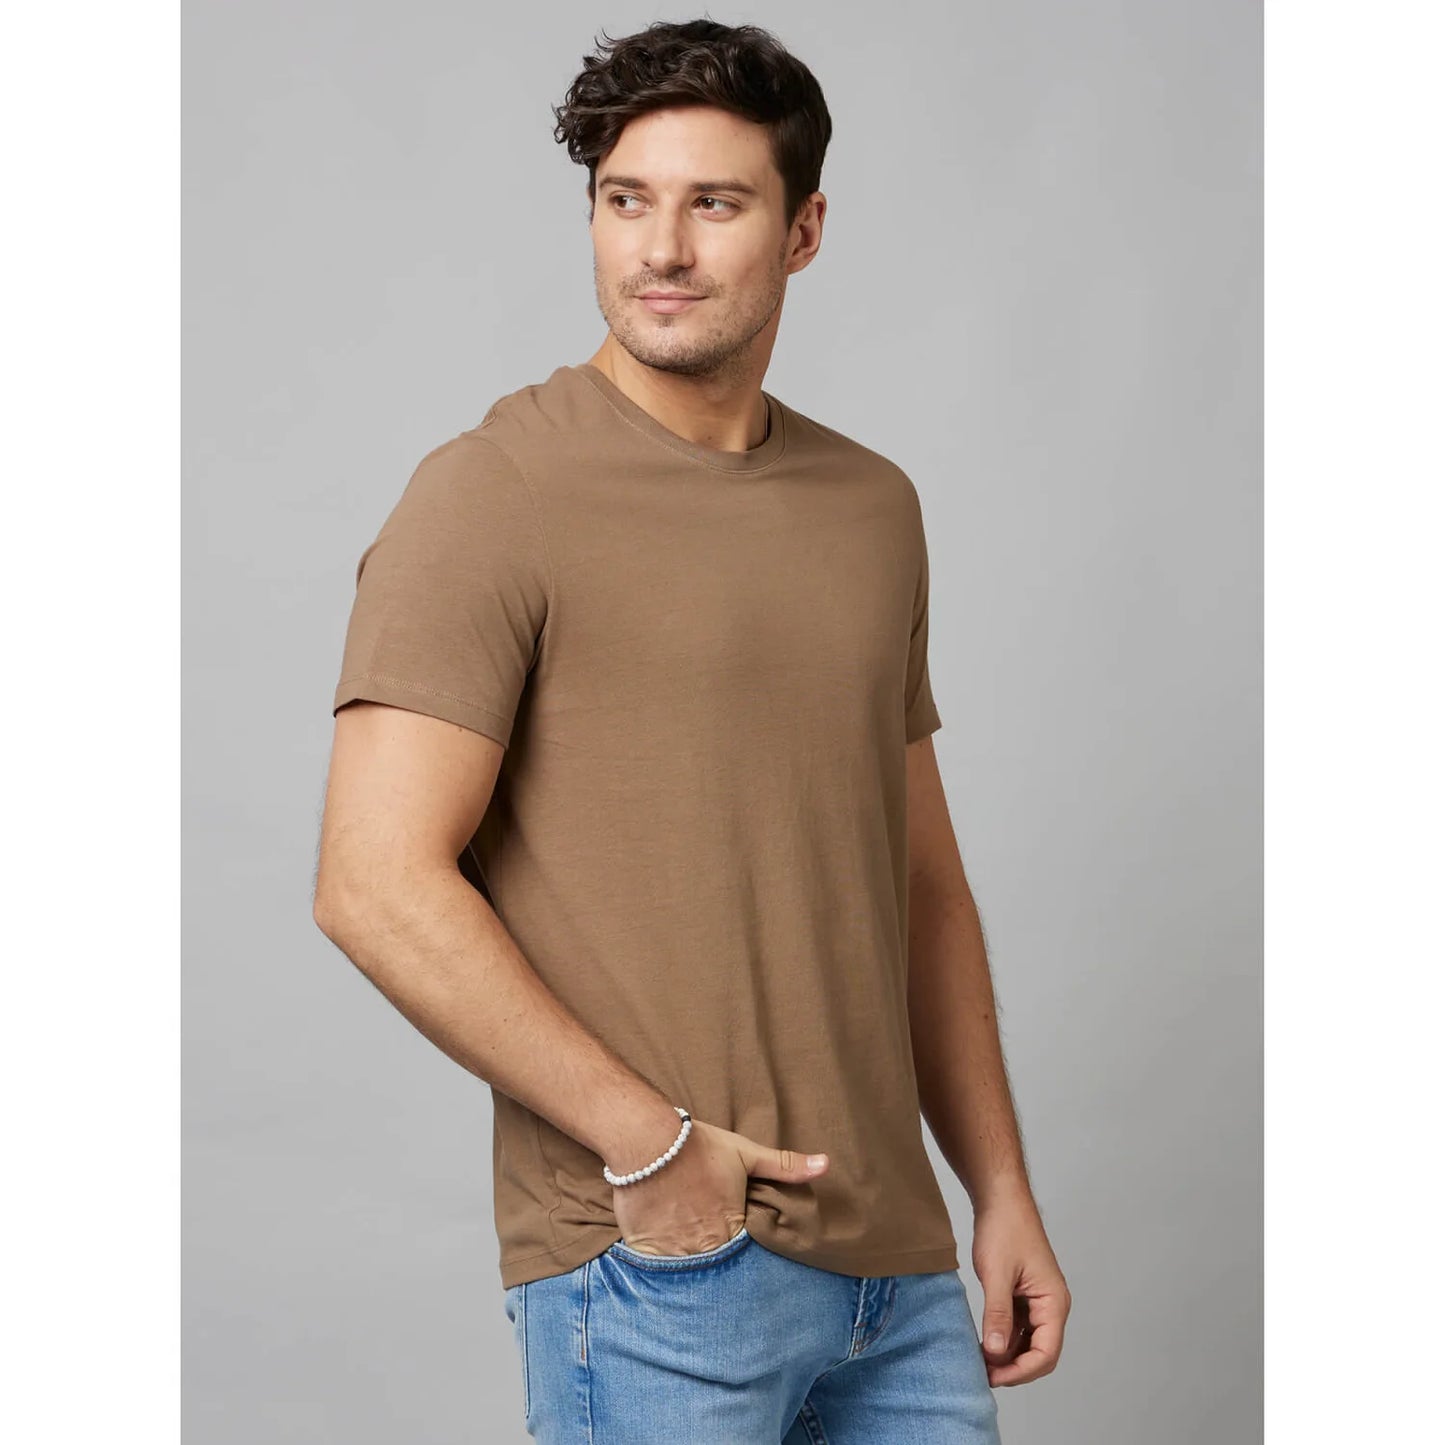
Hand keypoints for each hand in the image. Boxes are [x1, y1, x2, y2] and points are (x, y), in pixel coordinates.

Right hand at [610, 1117, 828, 1255]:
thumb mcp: (746, 1154)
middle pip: (716, 1269)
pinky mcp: (645, 1249)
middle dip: (717, 1267)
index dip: (742, 1253)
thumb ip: (786, 1166)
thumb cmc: (699, 1147)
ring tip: (689, 1260)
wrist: (648, 1140)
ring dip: (689, 1268)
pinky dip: (660, 1265)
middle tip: (714, 1263)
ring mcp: (674, 1252)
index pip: (745, 1257)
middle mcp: (705, 1248)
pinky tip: (662, 1255)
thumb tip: (826, 1164)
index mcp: (732, 1229)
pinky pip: (656, 1270)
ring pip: (687, 1273)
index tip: (740, 1253)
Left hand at [970, 1186, 1070, 1386]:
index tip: (993, 1375)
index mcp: (1054, 1303)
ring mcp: (1038, 1301)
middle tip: (983, 1373)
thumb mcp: (996, 1274)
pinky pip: (1018, 1327)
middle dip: (1013, 1367)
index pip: (1046, 1354)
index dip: (1021, 1371)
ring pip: (1027, 1342)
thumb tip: (995, 1353)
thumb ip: (997, 1315)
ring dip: (1007, 1354)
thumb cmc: (1004, 1228)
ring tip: (979, 1359)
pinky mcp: (1024, 1296)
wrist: (1000, 1198)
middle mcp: (1051, 1306)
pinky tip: (983, 1340)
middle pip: (1040, 1353)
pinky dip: (1003, 1337)